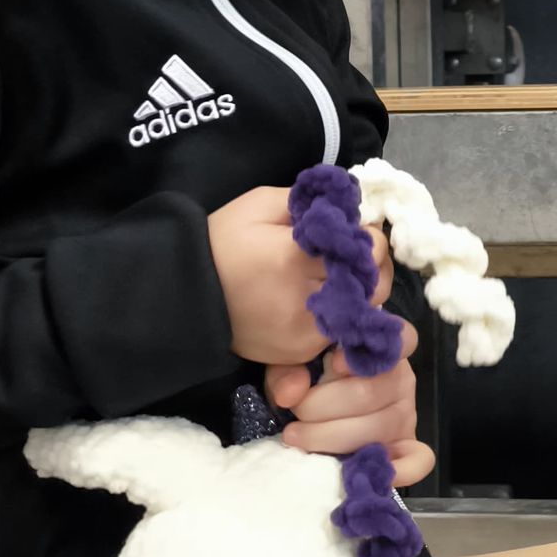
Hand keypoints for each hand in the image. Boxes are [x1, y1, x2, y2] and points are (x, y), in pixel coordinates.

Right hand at [207, 185, 391, 365]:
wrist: (184, 293)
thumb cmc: (222, 242)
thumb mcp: (262, 204)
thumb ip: (311, 204)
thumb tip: (351, 211)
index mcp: (296, 259)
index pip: (365, 251)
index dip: (368, 241)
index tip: (356, 234)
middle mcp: (305, 301)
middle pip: (372, 286)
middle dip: (371, 269)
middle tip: (353, 257)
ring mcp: (304, 333)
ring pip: (361, 313)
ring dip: (359, 294)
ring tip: (338, 277)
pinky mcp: (299, 352)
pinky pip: (338, 332)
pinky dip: (340, 315)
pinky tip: (323, 299)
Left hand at [266, 320, 434, 489]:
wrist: (309, 408)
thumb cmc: (305, 378)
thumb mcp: (290, 366)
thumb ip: (287, 371)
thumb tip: (291, 394)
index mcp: (380, 349)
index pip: (402, 340)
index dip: (366, 355)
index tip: (331, 364)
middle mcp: (401, 379)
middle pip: (369, 394)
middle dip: (320, 407)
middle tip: (294, 413)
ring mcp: (406, 414)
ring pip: (377, 429)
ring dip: (329, 437)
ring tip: (297, 436)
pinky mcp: (405, 445)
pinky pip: (419, 459)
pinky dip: (402, 469)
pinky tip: (366, 470)